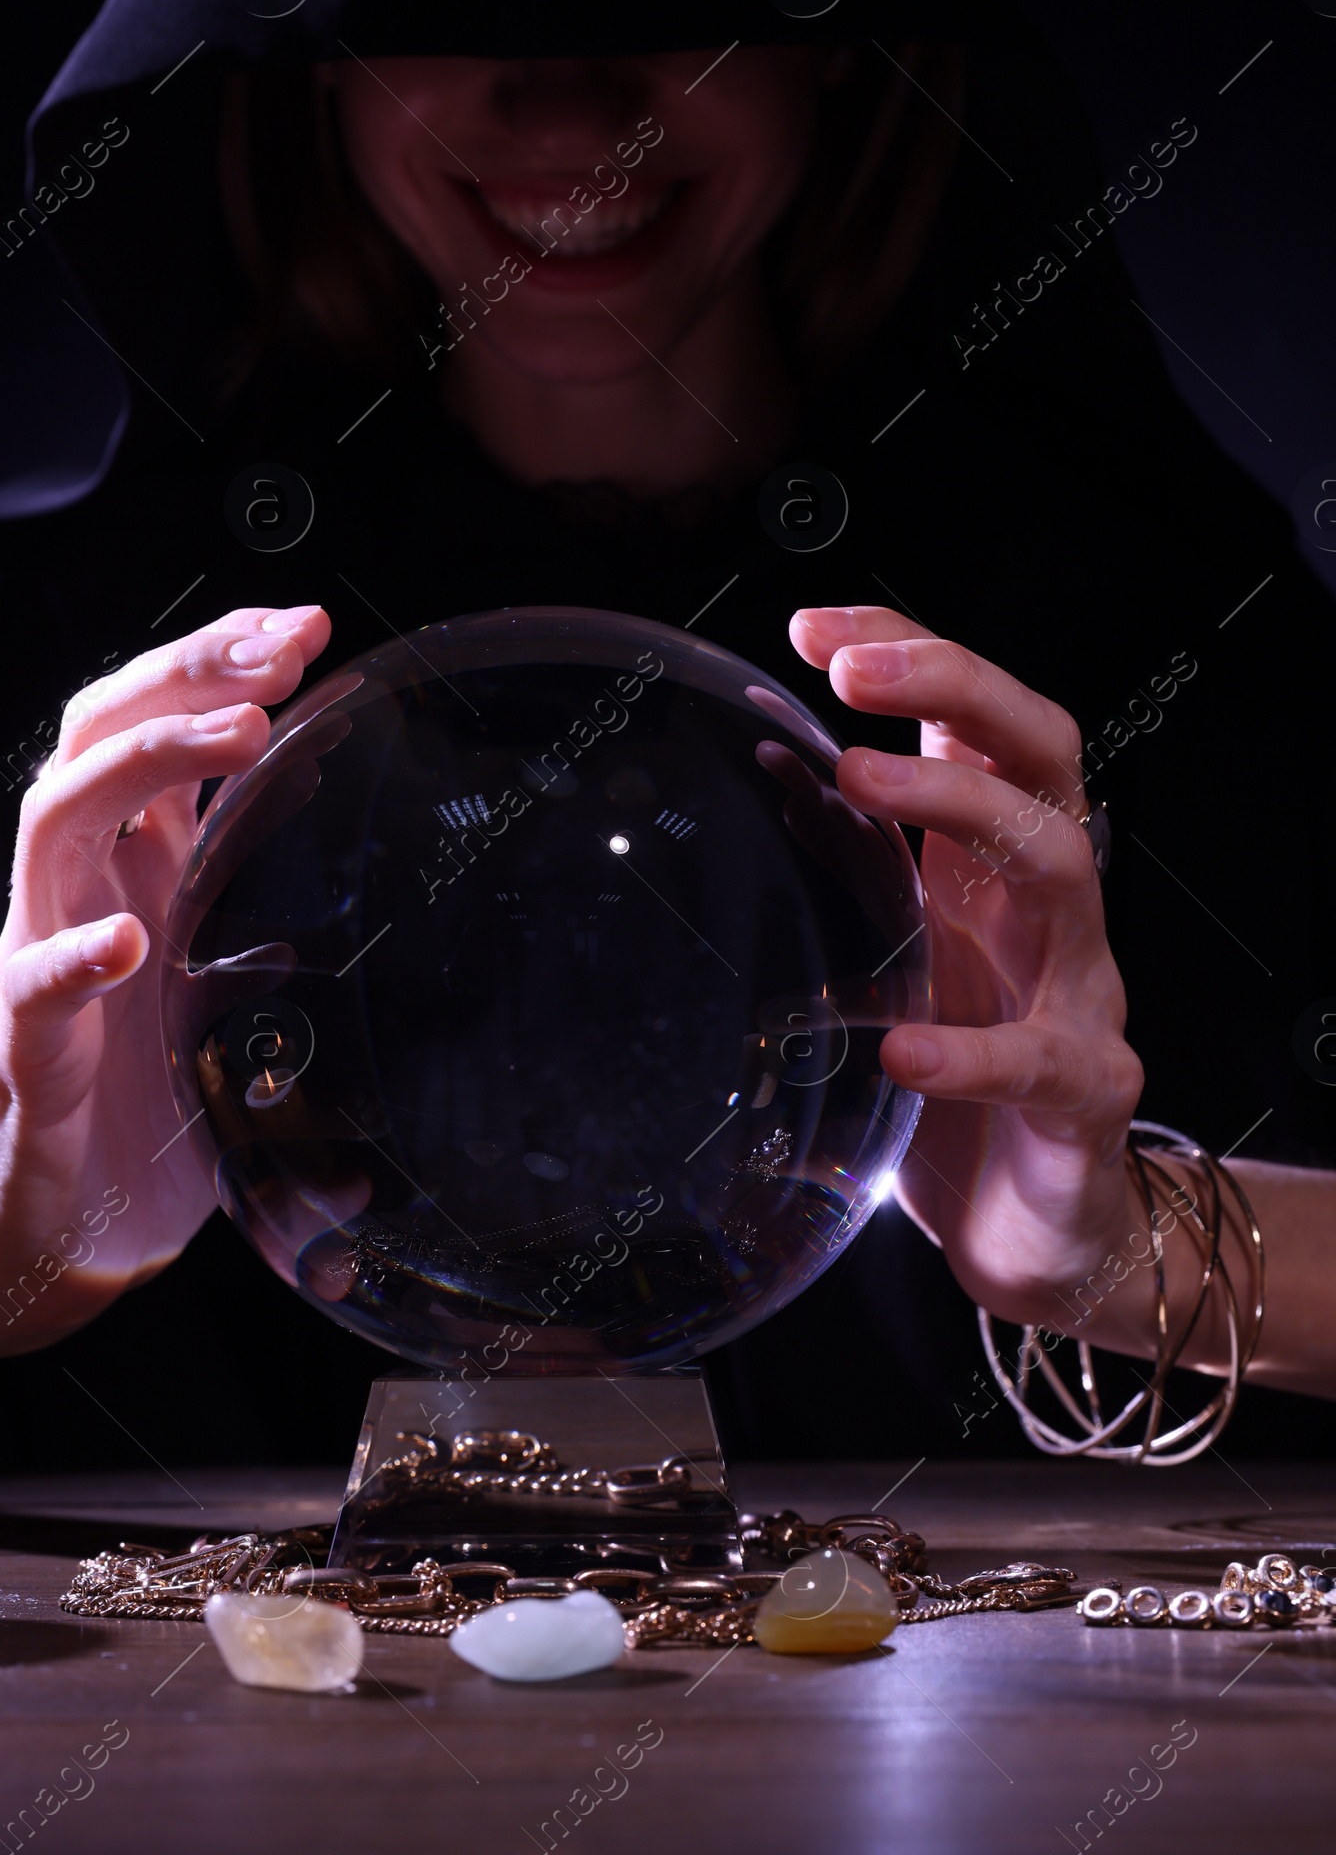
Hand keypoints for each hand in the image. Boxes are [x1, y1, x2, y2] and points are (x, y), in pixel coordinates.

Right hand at [0, 604, 329, 1347]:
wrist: (58, 1234)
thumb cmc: (158, 1109)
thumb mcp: (249, 1003)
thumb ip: (315, 956)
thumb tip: (448, 961)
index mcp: (136, 868)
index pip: (158, 724)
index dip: (220, 662)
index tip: (307, 625)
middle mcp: (79, 890)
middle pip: (101, 730)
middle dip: (189, 669)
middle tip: (282, 645)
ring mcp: (38, 962)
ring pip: (54, 817)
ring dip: (144, 760)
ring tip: (240, 730)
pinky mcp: (25, 1057)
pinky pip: (30, 989)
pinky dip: (73, 957)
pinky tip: (129, 942)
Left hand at [790, 606, 1143, 1328]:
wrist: (1038, 1227)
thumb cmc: (960, 1074)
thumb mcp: (896, 949)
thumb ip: (851, 859)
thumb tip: (768, 758)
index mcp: (993, 861)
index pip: (978, 717)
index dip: (914, 653)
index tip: (816, 627)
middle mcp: (1047, 906)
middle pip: (1040, 752)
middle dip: (954, 684)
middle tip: (850, 668)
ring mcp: (1080, 992)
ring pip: (1059, 864)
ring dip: (959, 806)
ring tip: (857, 778)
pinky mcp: (1086, 1095)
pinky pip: (1041, 1061)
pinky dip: (969, 1051)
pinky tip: (898, 1044)